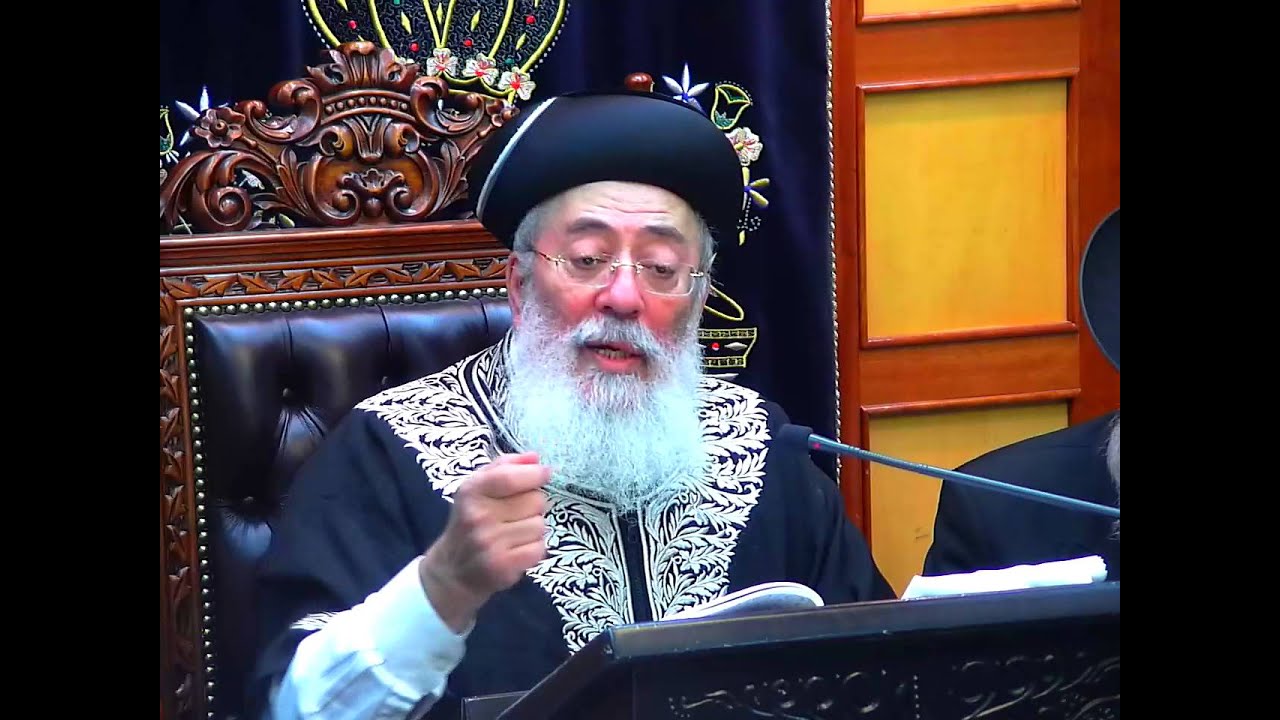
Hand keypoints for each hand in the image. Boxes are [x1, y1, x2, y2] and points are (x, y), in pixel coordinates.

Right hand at [419, 452, 550, 632]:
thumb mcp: (477, 488)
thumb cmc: (470, 522)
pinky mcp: (503, 566)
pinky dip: (534, 548)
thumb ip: (505, 467)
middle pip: (535, 500)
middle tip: (516, 513)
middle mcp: (478, 517)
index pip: (510, 477)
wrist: (452, 571)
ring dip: (534, 528)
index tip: (544, 473)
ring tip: (514, 533)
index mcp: (471, 492)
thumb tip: (535, 458)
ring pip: (540, 525)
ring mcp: (490, 543)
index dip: (534, 473)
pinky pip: (539, 548)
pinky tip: (517, 549)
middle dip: (533, 504)